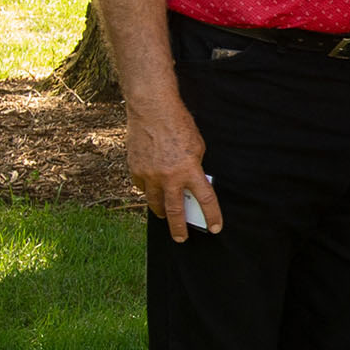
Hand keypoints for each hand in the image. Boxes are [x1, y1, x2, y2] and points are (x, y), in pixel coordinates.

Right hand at [128, 97, 221, 242]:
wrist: (152, 110)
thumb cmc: (179, 125)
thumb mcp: (197, 147)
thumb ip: (194, 167)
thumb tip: (191, 183)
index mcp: (190, 171)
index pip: (205, 200)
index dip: (212, 216)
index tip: (215, 228)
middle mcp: (168, 177)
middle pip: (174, 211)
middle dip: (178, 228)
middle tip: (181, 239)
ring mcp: (149, 175)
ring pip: (154, 202)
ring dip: (160, 211)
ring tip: (164, 216)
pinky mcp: (135, 170)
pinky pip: (142, 187)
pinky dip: (148, 190)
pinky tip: (151, 190)